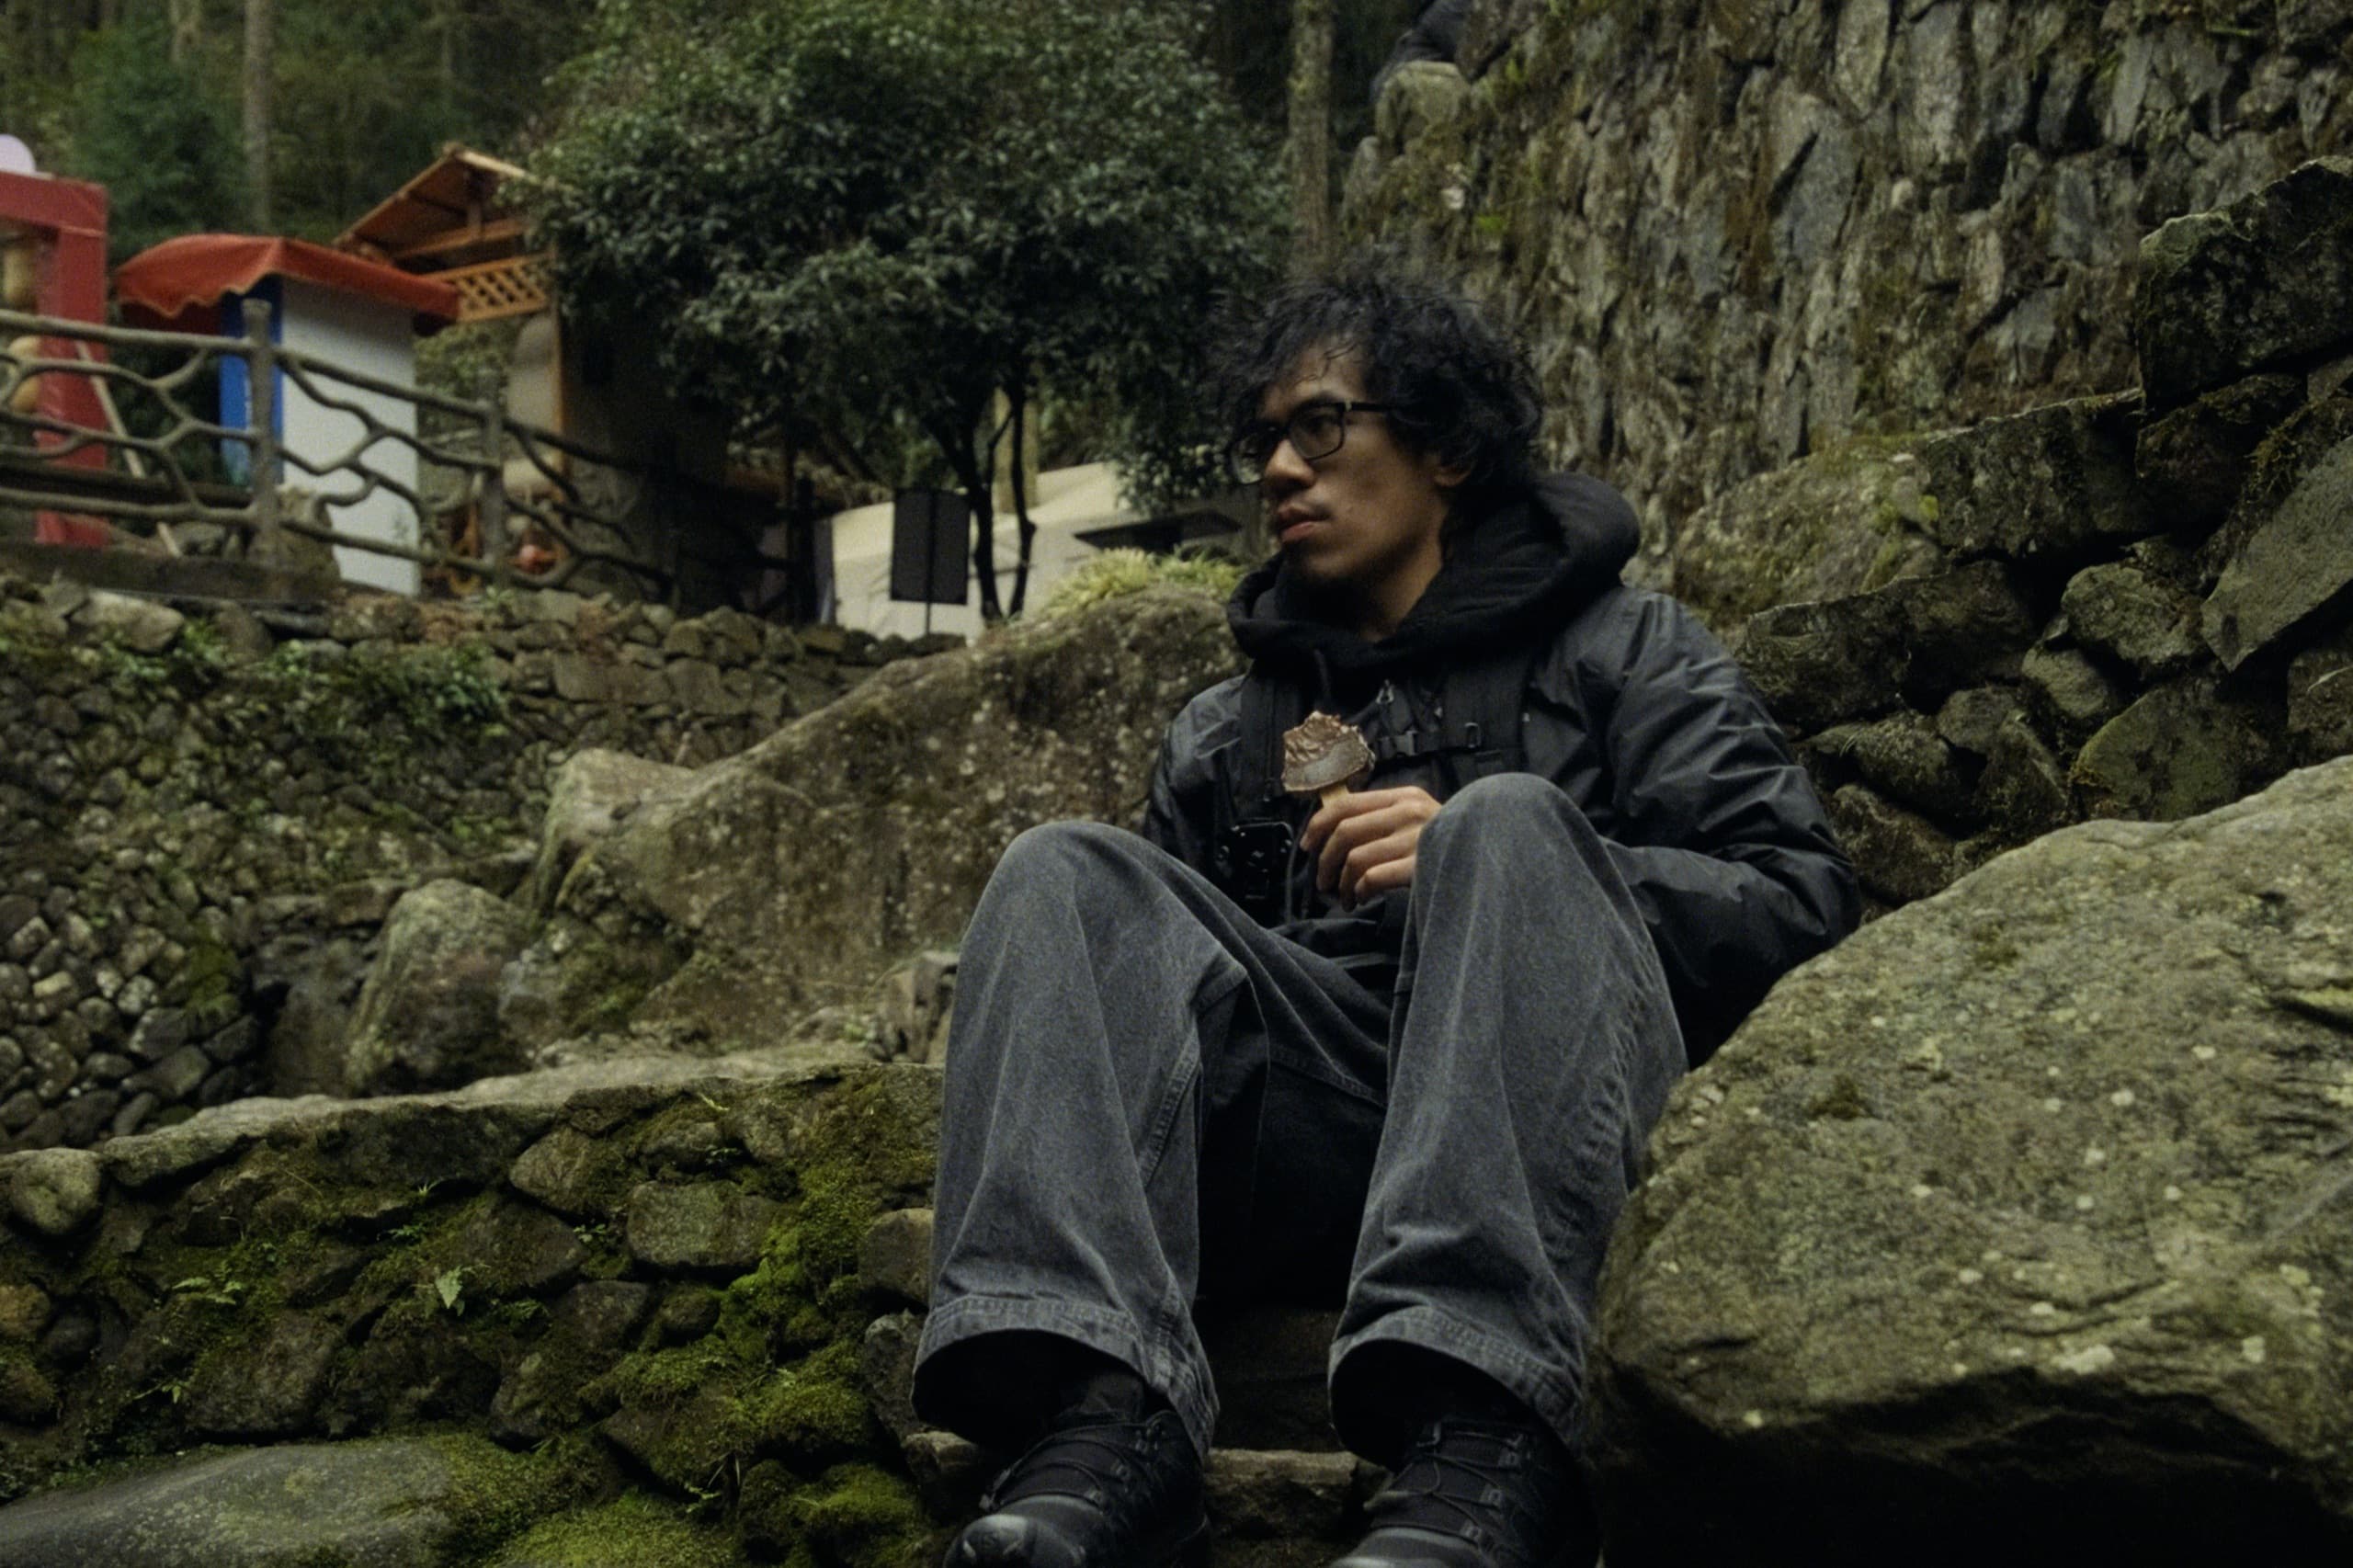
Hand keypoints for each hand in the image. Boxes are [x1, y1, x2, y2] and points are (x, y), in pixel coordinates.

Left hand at [1300, 785, 1441, 907]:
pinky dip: (1359, 890)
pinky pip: (1372, 877)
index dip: (1318, 824)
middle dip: (1325, 860)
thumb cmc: (1449, 845)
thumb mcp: (1419, 819)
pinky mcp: (1421, 866)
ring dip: (1341, 883)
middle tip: (1323, 881)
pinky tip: (1363, 898)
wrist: (1492, 860)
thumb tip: (1336, 831)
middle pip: (1345, 832)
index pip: (1347, 803)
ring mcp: (1417, 838)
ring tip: (1345, 897)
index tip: (1308, 845)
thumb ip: (1385, 818)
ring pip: (1355, 857)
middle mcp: (1409, 812)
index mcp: (1404, 797)